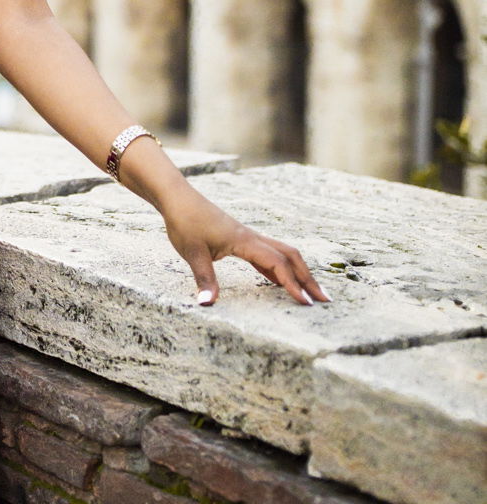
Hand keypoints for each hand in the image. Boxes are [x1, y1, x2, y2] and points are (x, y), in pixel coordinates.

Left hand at [161, 196, 330, 307]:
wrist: (178, 198)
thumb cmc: (185, 222)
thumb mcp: (191, 253)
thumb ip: (204, 279)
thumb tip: (207, 305)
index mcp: (244, 241)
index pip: (277, 263)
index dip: (292, 284)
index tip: (306, 303)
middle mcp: (252, 237)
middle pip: (290, 256)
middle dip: (308, 278)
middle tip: (324, 300)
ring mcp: (248, 237)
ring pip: (282, 254)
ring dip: (298, 272)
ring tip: (311, 293)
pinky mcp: (241, 239)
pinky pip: (268, 255)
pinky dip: (280, 269)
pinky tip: (281, 283)